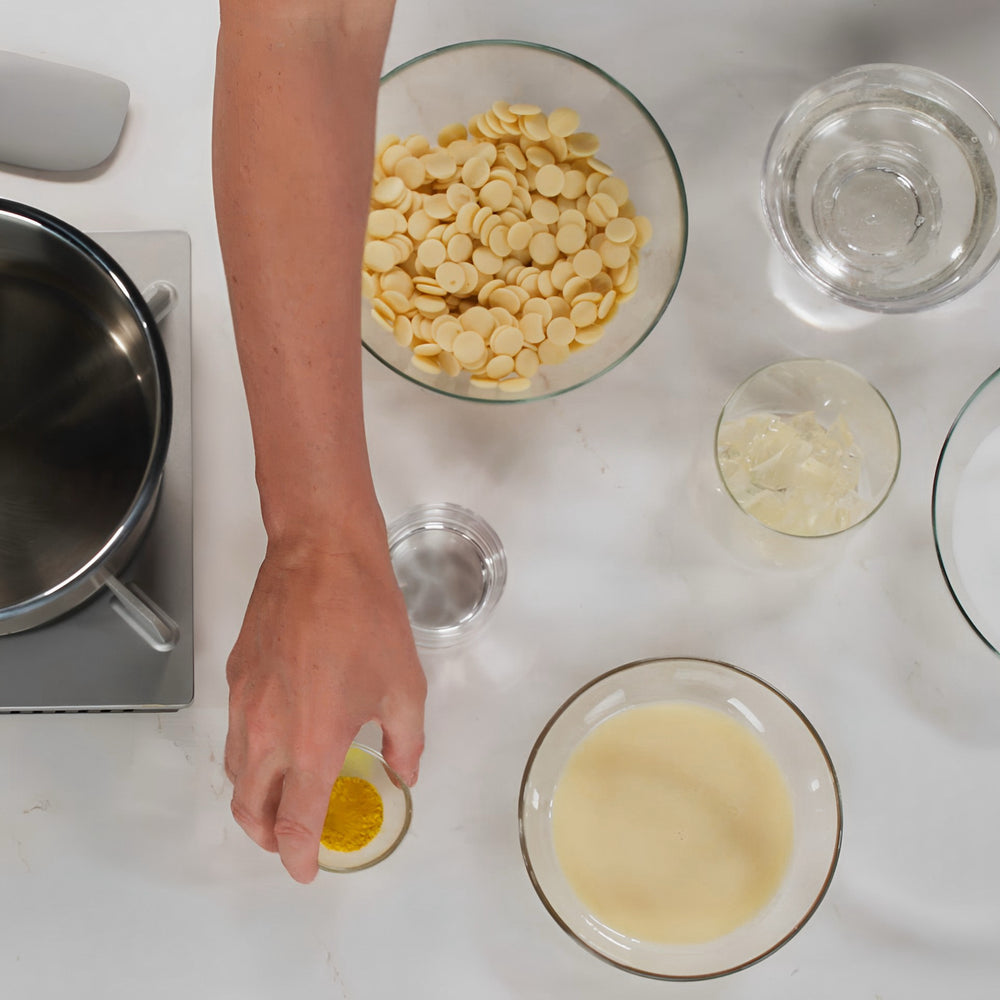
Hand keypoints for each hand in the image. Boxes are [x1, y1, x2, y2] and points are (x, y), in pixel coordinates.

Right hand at [224, 535, 425, 882]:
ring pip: (236, 774)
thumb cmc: (366, 616)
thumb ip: (405, 740)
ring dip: (254, 801)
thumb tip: (404, 770)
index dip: (299, 856)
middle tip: (291, 841)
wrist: (320, 556)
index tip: (308, 869)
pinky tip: (277, 741)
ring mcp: (244, 704)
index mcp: (312, 742)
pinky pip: (233, 734)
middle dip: (268, 838)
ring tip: (282, 798)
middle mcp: (268, 732)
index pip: (294, 823)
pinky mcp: (234, 676)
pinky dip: (250, 757)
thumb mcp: (405, 684)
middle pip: (250, 811)